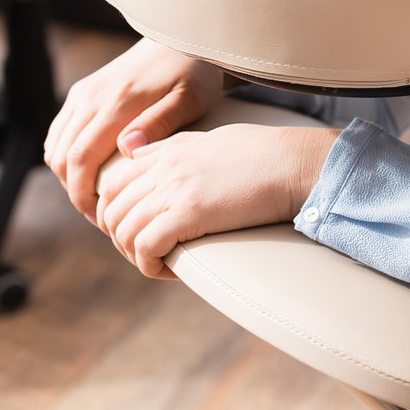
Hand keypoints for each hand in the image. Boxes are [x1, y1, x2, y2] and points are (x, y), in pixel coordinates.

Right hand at [44, 38, 225, 222]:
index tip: (99, 218)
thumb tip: (126, 148)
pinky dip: (66, 156)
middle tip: (100, 215)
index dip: (82, 195)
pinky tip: (90, 171)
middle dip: (74, 192)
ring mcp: (84, 94)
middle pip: (62, 158)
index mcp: (116, 104)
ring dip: (68, 176)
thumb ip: (160, 123)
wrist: (182, 39)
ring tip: (97, 196)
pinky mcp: (83, 92)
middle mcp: (91, 98)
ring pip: (56, 146)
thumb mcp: (189, 98)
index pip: (81, 160)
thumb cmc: (193, 72)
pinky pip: (60, 132)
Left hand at [95, 124, 339, 279]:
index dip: (115, 214)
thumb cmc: (270, 153)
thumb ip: (176, 146)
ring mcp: (175, 188)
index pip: (114, 183)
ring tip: (159, 263)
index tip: (136, 232)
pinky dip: (149, 265)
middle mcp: (166, 166)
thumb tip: (142, 153)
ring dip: (135, 255)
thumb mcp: (216, 139)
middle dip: (121, 239)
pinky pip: (146, 246)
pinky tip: (169, 270)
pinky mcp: (189, 212)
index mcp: (170, 150)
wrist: (298, 163)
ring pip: (124, 231)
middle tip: (147, 254)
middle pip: (112, 210)